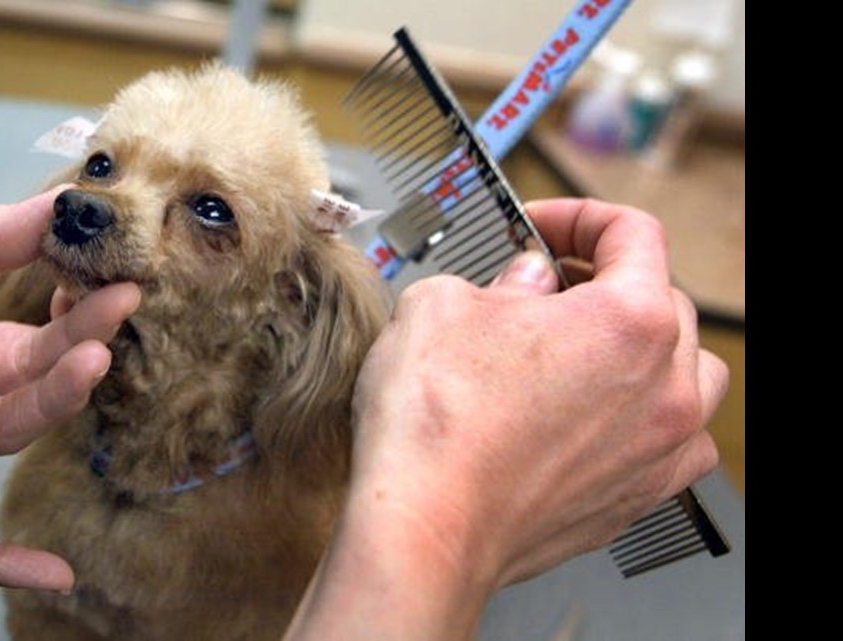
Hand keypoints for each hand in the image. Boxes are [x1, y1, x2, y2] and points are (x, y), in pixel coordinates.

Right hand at [285, 198, 728, 639]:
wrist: (425, 529)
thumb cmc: (434, 426)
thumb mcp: (443, 305)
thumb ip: (501, 281)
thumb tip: (524, 286)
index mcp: (630, 320)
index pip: (633, 233)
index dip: (578, 216)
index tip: (542, 229)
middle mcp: (664, 387)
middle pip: (664, 302)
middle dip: (603, 281)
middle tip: (543, 286)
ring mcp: (657, 451)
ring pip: (688, 377)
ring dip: (645, 352)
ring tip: (584, 351)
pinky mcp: (634, 500)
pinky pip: (667, 444)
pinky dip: (641, 419)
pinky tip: (591, 418)